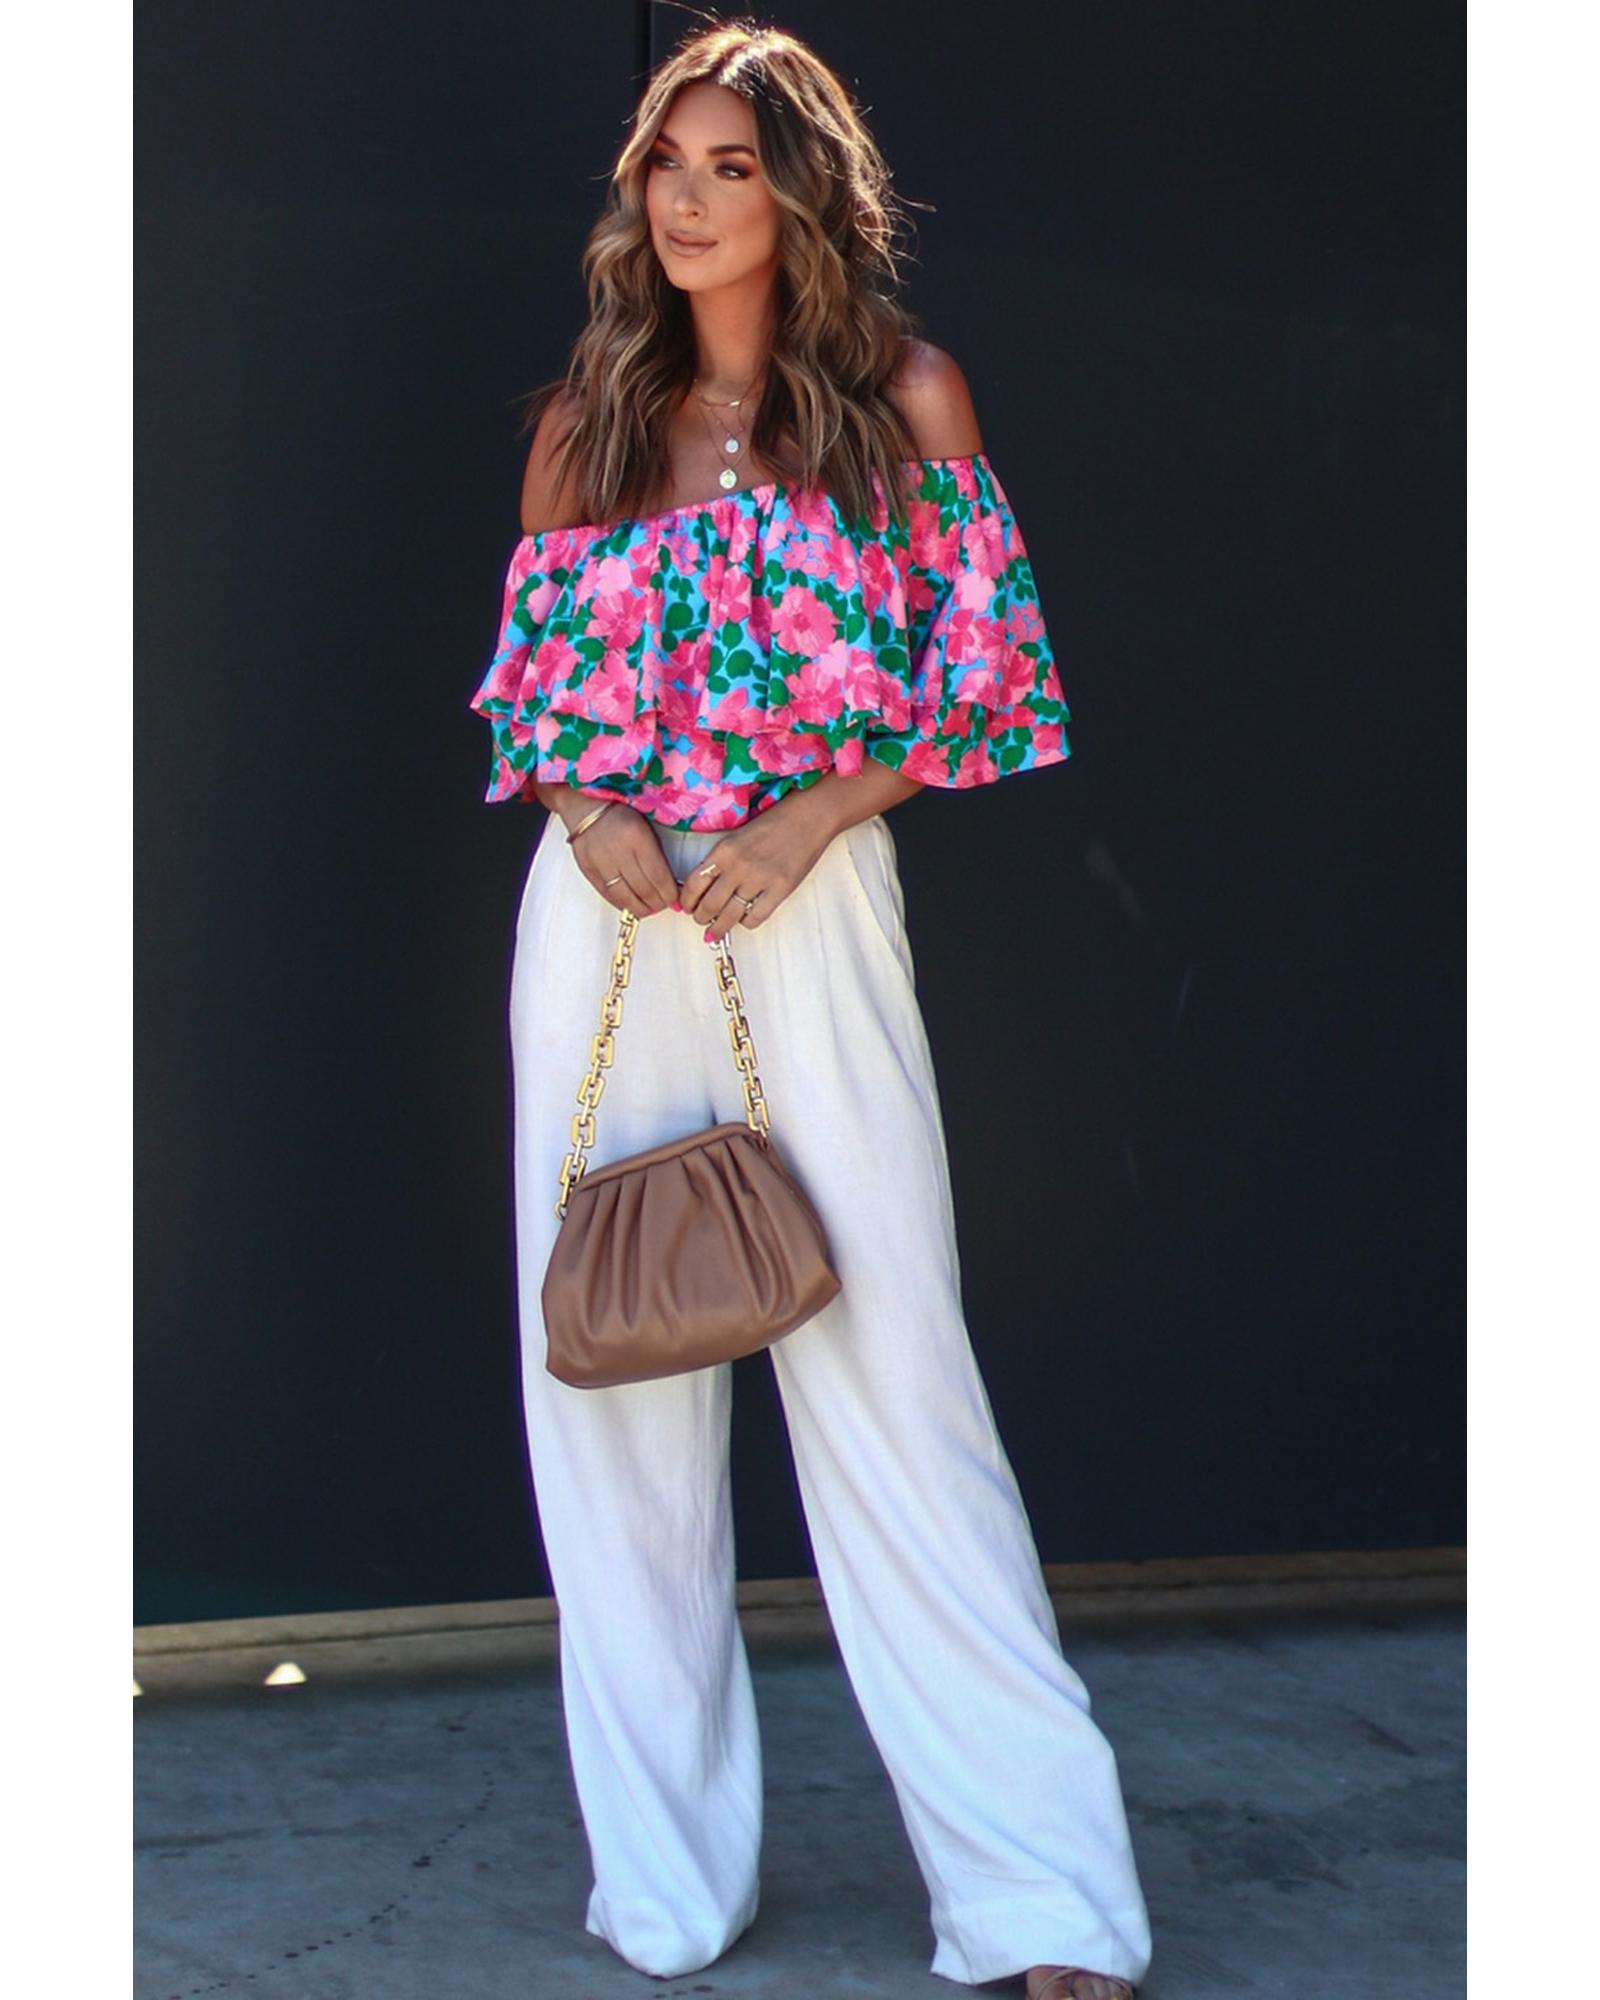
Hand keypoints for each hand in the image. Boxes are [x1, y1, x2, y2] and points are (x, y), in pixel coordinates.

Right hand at [564, 801, 679, 918]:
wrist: (587, 807)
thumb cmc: (621, 815)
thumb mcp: (647, 828)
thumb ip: (659, 857)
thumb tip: (671, 886)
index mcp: (638, 837)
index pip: (658, 876)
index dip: (669, 893)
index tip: (675, 898)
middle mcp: (618, 851)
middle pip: (643, 890)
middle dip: (658, 903)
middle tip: (664, 904)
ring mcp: (600, 862)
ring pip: (625, 897)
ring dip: (641, 908)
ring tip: (649, 908)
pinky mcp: (588, 870)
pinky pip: (608, 895)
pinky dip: (622, 904)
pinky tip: (631, 905)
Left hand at [676, 804, 832, 941]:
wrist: (809, 816)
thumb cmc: (775, 822)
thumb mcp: (738, 834)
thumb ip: (722, 858)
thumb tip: (707, 884)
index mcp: (724, 850)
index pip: (694, 883)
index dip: (686, 901)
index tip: (686, 907)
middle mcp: (739, 866)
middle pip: (709, 904)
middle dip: (700, 918)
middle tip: (700, 920)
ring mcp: (760, 879)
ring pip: (730, 915)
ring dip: (719, 927)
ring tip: (715, 930)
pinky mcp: (781, 889)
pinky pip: (755, 917)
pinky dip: (746, 923)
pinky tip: (744, 919)